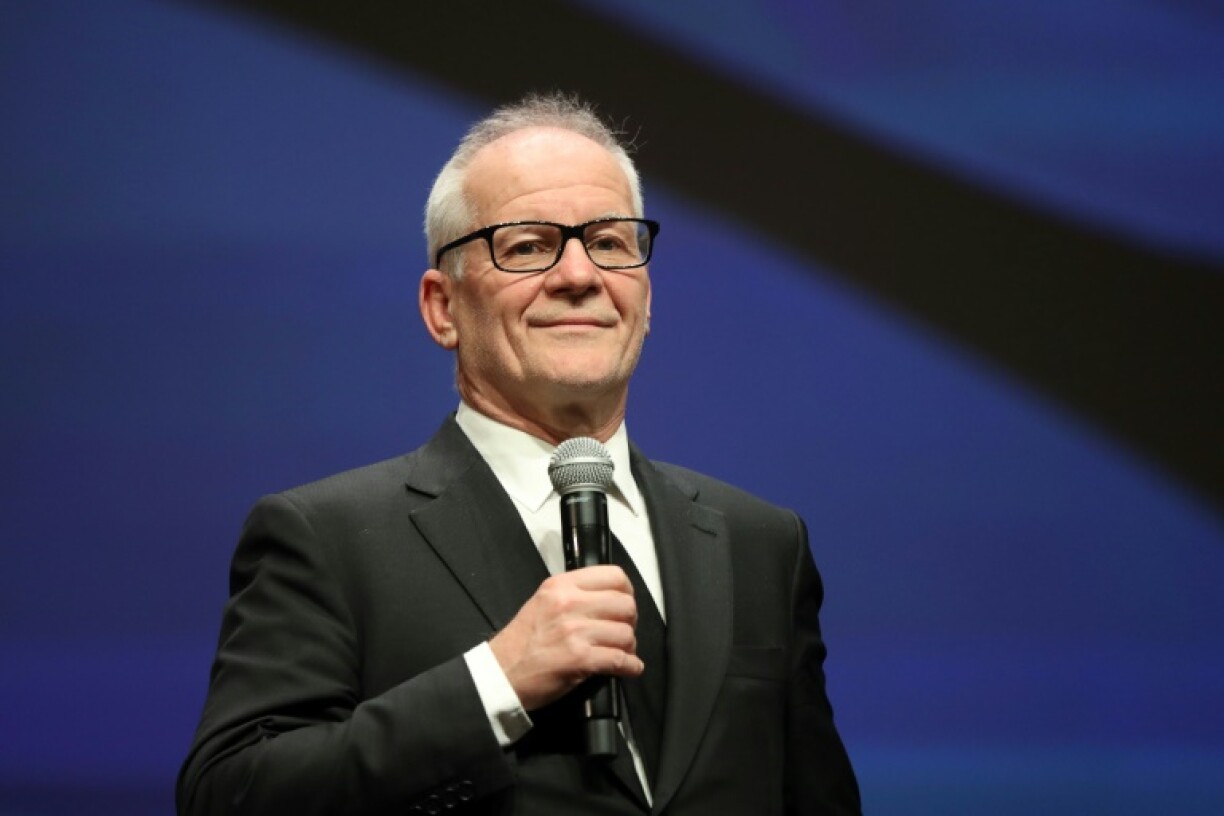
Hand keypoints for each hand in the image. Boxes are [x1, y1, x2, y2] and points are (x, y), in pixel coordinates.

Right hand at [488, 565, 643, 710]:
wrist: (499, 674)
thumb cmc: (521, 642)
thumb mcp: (543, 603)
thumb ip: (573, 595)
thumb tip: (609, 601)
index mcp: (561, 585)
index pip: (614, 576)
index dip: (627, 592)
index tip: (624, 605)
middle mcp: (569, 603)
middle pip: (626, 605)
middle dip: (630, 621)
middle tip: (621, 632)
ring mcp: (575, 631)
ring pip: (625, 633)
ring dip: (629, 646)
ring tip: (620, 652)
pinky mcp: (579, 658)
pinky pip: (620, 659)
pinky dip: (630, 666)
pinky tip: (628, 668)